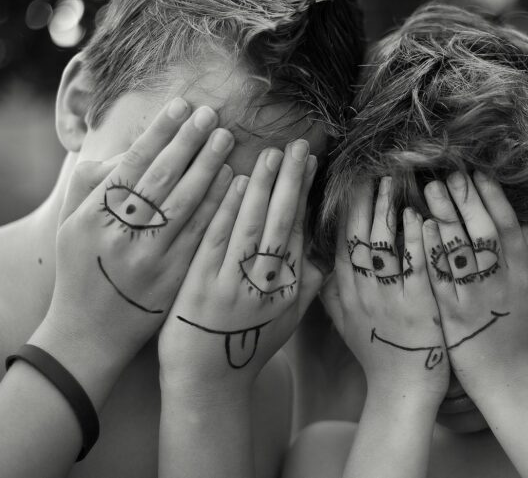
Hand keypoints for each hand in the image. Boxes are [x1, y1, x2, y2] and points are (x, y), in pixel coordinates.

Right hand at [36, 99, 235, 383]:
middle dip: (190, 142)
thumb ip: (94, 182)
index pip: (132, 164)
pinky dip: (218, 206)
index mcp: (91, 217)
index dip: (160, 132)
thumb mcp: (71, 223)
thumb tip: (133, 147)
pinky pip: (201, 235)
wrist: (90, 333)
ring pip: (186, 204)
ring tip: (227, 140)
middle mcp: (120, 235)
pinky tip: (234, 183)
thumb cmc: (82, 268)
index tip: (181, 106)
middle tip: (212, 115)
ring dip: (209, 168)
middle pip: (162, 178)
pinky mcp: (173, 279)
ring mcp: (149, 259)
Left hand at [158, 140, 323, 392]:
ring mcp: (234, 286)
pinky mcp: (202, 288)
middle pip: (281, 224)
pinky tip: (232, 183)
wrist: (208, 381)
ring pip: (252, 227)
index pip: (298, 231)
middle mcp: (266, 286)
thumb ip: (307, 284)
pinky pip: (218, 241)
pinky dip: (227, 211)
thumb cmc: (248, 346)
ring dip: (261, 188)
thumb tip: (325, 252)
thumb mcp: (287, 320)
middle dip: (290, 182)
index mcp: (289, 290)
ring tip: (269, 154)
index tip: (309, 163)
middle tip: (296, 146)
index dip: (303, 195)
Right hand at [323, 177, 449, 403]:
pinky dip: (416, 240)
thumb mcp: (344, 323)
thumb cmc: (376, 354)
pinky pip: (414, 267)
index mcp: (345, 292)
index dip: (344, 209)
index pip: (340, 241)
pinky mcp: (418, 307)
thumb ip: (331, 292)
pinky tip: (419, 216)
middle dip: (363, 199)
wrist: (401, 389)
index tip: (348, 181)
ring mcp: (389, 298)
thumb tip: (320, 262)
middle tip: (370, 169)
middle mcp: (362, 291)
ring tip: (394, 179)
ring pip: (383, 245)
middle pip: (357, 236)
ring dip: (387, 209)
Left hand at [422, 171, 527, 401]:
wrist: (514, 383)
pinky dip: (430, 250)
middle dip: (466, 198)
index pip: (508, 226)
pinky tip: (419, 227)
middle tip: (449, 172)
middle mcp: (502, 283)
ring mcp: (475, 299)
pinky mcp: (452, 316)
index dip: (492, 197)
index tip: (477, 173)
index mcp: (526, 276)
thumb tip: (525, 224)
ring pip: (459, 250)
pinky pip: (439, 277)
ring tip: (429, 189)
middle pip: (483, 231)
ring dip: (444, 215)